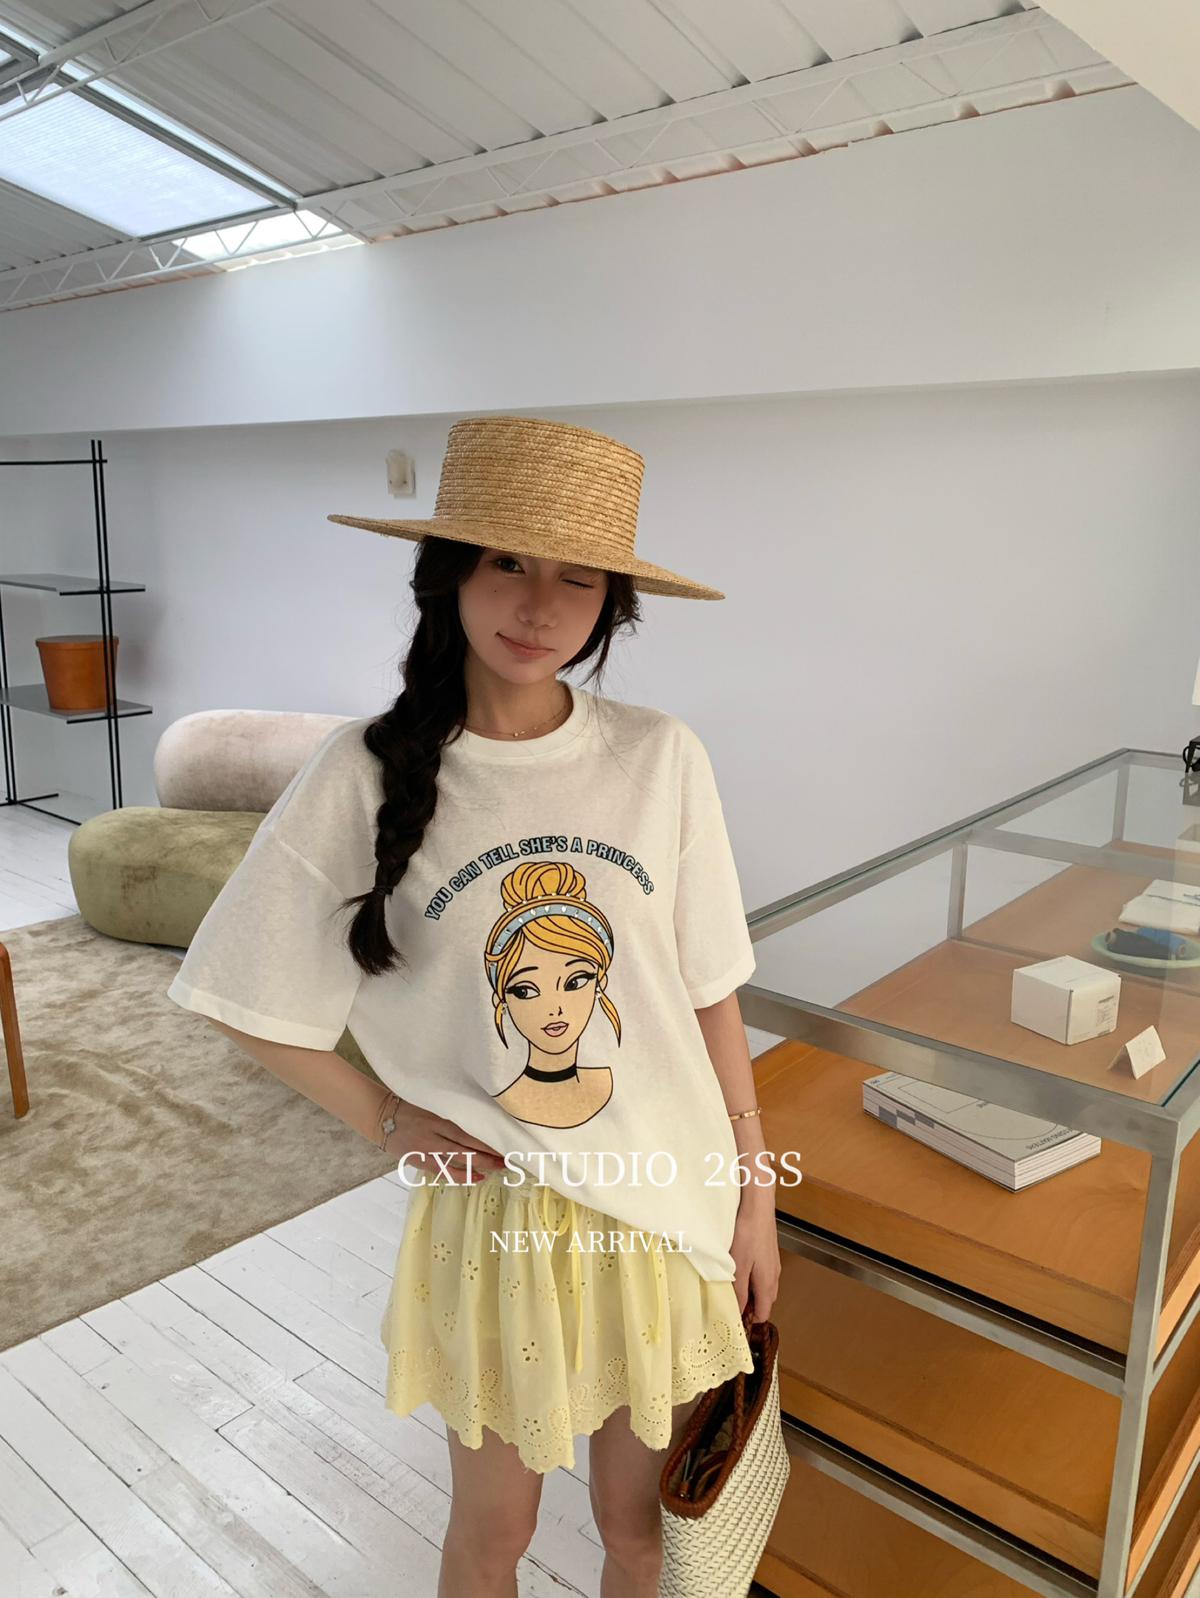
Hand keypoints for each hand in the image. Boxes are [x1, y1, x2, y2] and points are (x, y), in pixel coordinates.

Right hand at [386, 1099, 506, 1185]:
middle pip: (466, 1149)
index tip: (504, 1144)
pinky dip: (461, 1176)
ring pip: (457, 1163)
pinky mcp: (420, 1162)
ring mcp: (426, 1151)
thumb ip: (450, 1112)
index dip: (486, 1142)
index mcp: (438, 1119)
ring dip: (479, 1167)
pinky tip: (476, 1177)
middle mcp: (434, 1137)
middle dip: (488, 1156)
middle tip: (508, 1160)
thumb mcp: (431, 1104)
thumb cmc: (409, 1106)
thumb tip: (477, 1118)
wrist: (381, 1117)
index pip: (467, 1133)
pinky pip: (444, 1171)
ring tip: (497, 1169)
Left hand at [730, 1182, 779, 1322]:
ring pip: (765, 1287)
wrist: (758, 1207)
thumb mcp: (739, 1266)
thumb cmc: (749, 1235)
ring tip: (735, 1291)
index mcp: (768, 1283)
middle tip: (733, 1308)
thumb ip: (739, 1290)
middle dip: (752, 1308)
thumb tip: (739, 1310)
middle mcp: (774, 1275)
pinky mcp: (769, 1253)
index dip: (752, 1321)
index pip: (765, 1312)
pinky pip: (764, 1274)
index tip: (737, 1323)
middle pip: (766, 1301)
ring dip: (753, 1293)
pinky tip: (742, 1272)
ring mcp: (773, 1263)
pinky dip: (754, 1280)